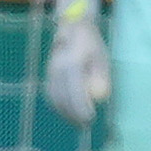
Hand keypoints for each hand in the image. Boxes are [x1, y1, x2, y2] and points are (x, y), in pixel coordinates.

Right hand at [46, 0, 110, 124]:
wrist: (71, 26)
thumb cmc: (91, 43)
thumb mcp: (101, 57)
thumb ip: (101, 76)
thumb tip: (101, 96)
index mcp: (71, 62)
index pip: (74, 90)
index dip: (81, 107)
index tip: (90, 118)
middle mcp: (57, 67)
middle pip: (62, 96)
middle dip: (73, 113)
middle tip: (85, 124)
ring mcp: (50, 70)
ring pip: (54, 96)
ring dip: (65, 112)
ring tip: (78, 122)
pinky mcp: (49, 73)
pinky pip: (51, 93)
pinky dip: (58, 105)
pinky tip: (68, 113)